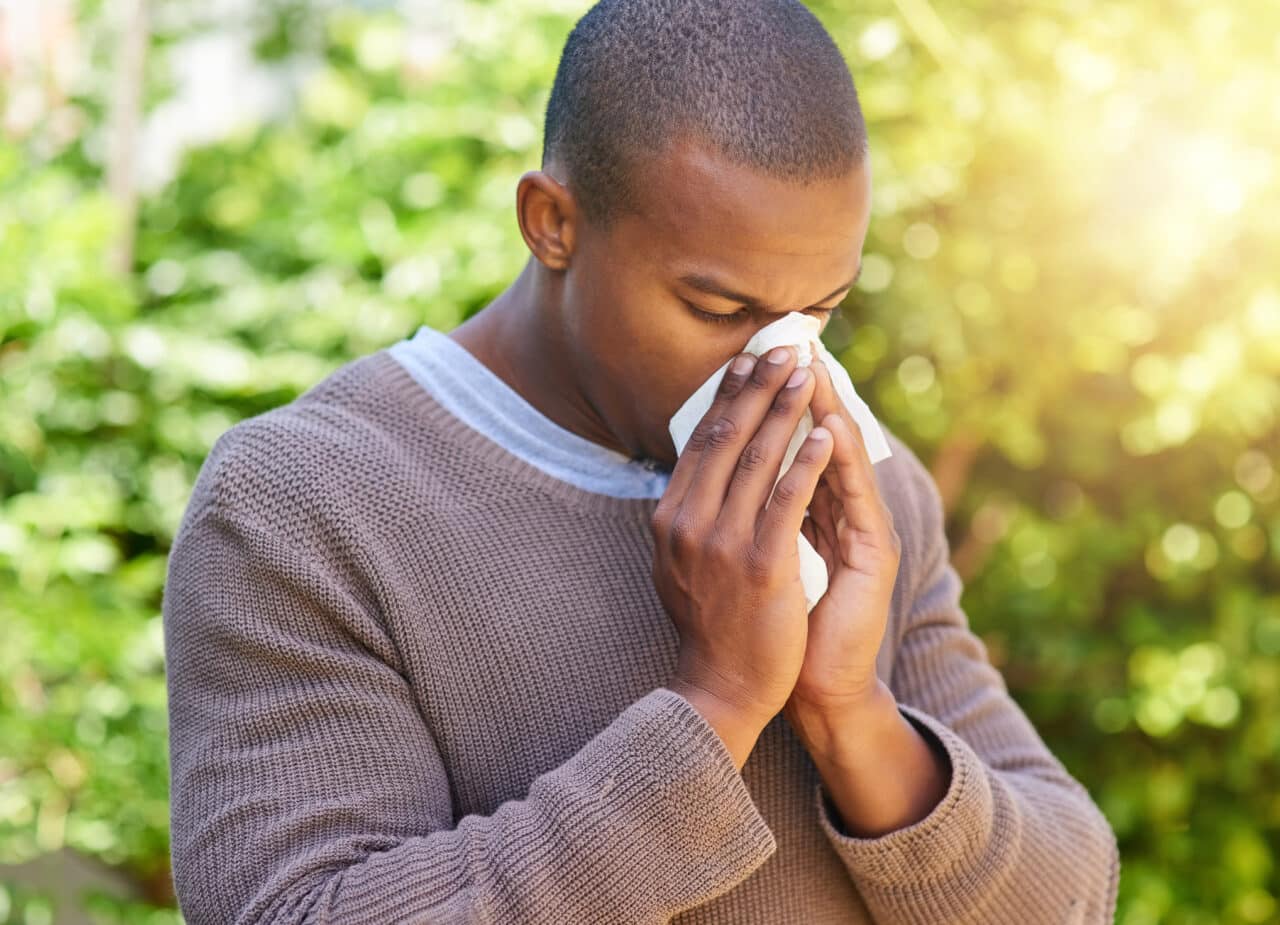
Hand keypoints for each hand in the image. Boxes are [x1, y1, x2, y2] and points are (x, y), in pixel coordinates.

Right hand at [652, 345, 832, 741]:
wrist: (722, 686)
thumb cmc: (710, 624)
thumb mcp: (680, 563)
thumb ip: (689, 517)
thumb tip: (695, 475)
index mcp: (670, 517)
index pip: (700, 441)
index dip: (727, 395)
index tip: (747, 361)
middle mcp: (688, 521)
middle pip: (726, 436)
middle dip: (757, 387)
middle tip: (783, 348)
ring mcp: (722, 541)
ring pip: (756, 458)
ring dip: (785, 410)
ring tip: (807, 374)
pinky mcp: (761, 562)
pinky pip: (787, 499)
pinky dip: (807, 462)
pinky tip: (825, 433)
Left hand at [785, 347, 901, 723]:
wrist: (813, 686)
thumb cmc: (780, 626)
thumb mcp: (759, 559)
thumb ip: (756, 515)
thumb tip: (721, 474)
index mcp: (813, 513)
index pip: (793, 445)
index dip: (773, 404)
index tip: (751, 360)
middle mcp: (843, 515)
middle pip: (822, 439)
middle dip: (799, 391)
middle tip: (785, 343)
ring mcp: (863, 532)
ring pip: (842, 458)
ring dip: (824, 409)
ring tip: (810, 365)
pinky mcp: (876, 554)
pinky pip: (854, 498)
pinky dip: (839, 460)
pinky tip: (830, 427)